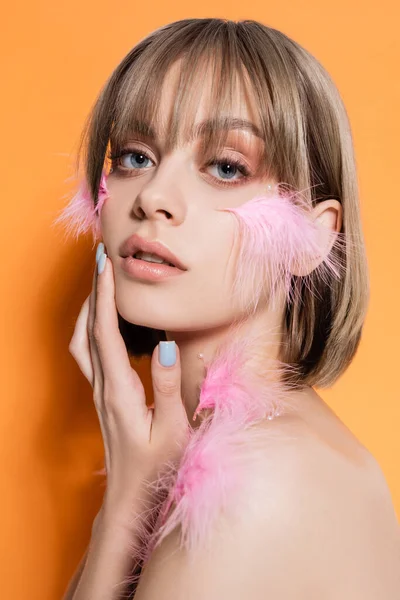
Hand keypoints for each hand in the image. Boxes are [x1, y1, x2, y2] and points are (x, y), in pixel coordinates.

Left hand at [68, 245, 190, 515]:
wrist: (131, 494)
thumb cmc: (156, 465)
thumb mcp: (172, 430)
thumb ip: (167, 386)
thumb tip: (163, 345)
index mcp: (119, 391)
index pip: (107, 333)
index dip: (105, 297)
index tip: (106, 265)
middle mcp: (102, 386)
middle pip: (88, 329)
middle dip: (94, 290)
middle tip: (101, 257)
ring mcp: (99, 390)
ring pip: (83, 339)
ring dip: (90, 306)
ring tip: (100, 279)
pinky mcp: (102, 393)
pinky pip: (88, 351)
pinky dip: (92, 325)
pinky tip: (103, 318)